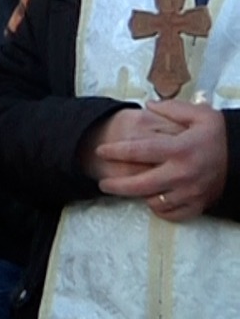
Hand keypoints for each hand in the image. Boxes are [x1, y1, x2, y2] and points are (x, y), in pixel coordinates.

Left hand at [95, 99, 227, 222]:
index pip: (139, 151)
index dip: (116, 151)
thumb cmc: (218, 135)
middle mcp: (183, 173)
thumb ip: (172, 108)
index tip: (101, 151)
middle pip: (140, 185)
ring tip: (131, 188)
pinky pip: (170, 214)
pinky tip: (153, 199)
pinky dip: (158, 208)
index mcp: (180, 149)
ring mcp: (191, 192)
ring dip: (139, 196)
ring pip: (153, 202)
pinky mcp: (198, 205)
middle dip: (116, 185)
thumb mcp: (200, 114)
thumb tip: (147, 105)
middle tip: (103, 183)